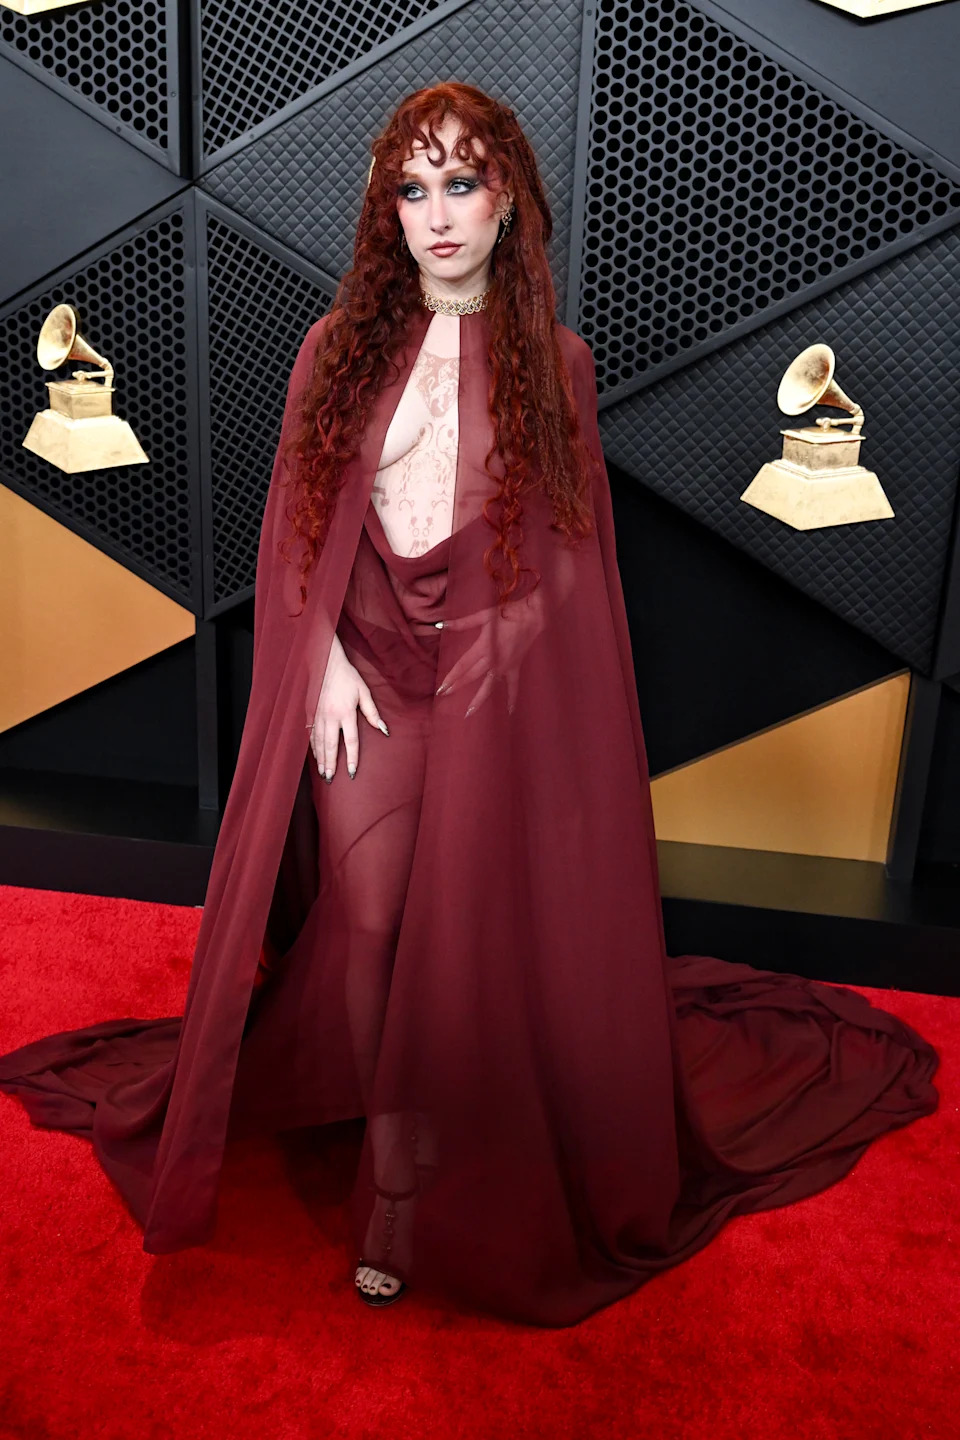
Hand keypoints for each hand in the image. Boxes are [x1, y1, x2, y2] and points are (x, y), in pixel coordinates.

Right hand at [310, 633, 388, 780]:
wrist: (326, 662)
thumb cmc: (348, 677)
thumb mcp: (364, 692)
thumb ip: (372, 713)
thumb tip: (383, 730)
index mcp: (345, 712)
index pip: (350, 741)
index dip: (352, 758)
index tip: (352, 772)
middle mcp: (330, 716)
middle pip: (330, 745)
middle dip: (331, 764)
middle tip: (331, 779)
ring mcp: (318, 715)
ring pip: (318, 742)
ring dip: (320, 759)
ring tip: (322, 773)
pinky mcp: (310, 712)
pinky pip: (310, 734)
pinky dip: (312, 747)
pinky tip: (315, 756)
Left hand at [435, 589, 546, 718]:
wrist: (532, 616)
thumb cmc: (508, 614)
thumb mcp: (483, 616)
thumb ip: (462, 623)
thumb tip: (441, 624)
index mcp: (484, 646)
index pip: (463, 665)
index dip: (452, 676)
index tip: (442, 687)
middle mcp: (493, 659)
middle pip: (472, 676)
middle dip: (458, 686)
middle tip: (445, 695)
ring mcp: (505, 665)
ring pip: (489, 686)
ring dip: (479, 699)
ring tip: (469, 712)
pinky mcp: (515, 667)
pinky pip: (513, 685)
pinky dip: (512, 698)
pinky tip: (510, 712)